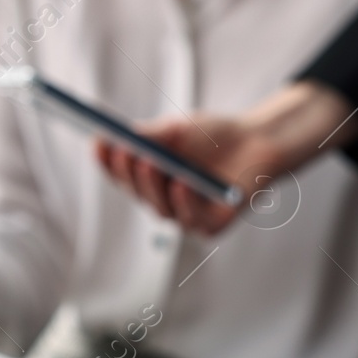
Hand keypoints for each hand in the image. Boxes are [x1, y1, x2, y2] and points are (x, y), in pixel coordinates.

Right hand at [94, 80, 356, 236]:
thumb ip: (147, 137)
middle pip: (138, 193)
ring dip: (153, 186)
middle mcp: (164, 201)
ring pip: (160, 208)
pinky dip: (185, 201)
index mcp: (151, 179)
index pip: (121, 175)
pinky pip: (192, 219)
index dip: (108, 162)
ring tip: (150, 162)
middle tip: (123, 151)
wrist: (258, 143)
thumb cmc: (213, 137)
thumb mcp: (176, 131)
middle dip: (128, 173)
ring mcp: (186, 216)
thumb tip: (109, 136)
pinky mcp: (211, 226)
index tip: (99, 143)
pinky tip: (181, 182)